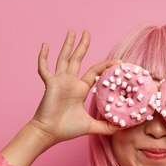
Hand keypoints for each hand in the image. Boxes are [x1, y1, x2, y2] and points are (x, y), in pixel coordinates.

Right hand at [29, 29, 122, 144]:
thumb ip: (106, 126)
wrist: (50, 133)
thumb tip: (122, 127)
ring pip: (64, 58)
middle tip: (87, 32)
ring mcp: (59, 81)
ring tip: (72, 31)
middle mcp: (70, 82)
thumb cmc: (67, 129)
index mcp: (80, 89)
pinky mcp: (50, 83)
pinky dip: (43, 57)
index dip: (106, 66)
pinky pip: (44, 68)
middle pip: (78, 59)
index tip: (118, 61)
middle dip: (83, 46)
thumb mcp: (91, 126)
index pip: (95, 72)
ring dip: (68, 45)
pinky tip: (45, 45)